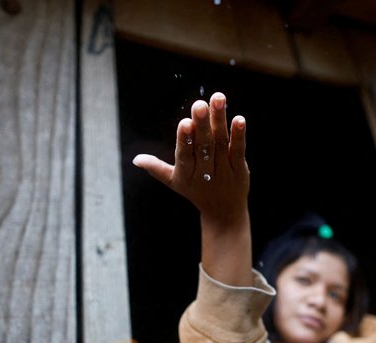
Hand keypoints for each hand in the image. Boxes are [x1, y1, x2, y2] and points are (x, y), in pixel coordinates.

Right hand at [132, 92, 248, 226]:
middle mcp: (205, 174)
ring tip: (218, 98)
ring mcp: (224, 172)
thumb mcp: (175, 182)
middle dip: (202, 125)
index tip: (185, 123)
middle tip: (199, 104)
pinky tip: (239, 119)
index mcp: (185, 175)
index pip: (185, 155)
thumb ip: (157, 168)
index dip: (185, 140)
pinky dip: (239, 135)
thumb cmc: (195, 191)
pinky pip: (238, 151)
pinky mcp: (239, 170)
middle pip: (203, 147)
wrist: (223, 212)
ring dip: (219, 120)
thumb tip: (135, 159)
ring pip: (221, 144)